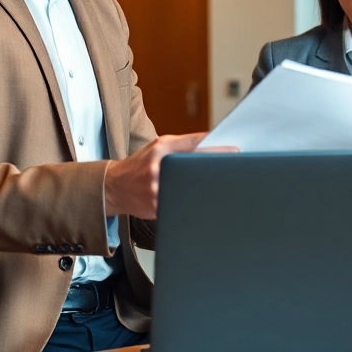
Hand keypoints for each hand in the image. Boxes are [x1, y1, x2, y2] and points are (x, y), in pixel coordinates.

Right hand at [104, 133, 235, 218]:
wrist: (114, 187)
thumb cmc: (139, 165)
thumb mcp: (159, 147)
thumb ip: (183, 145)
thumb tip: (212, 143)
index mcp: (161, 149)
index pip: (194, 144)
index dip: (216, 148)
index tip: (234, 150)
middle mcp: (158, 168)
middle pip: (195, 169)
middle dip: (215, 171)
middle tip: (236, 172)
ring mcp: (156, 190)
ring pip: (191, 191)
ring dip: (209, 190)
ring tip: (224, 190)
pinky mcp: (157, 208)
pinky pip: (181, 206)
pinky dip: (196, 205)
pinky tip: (207, 206)